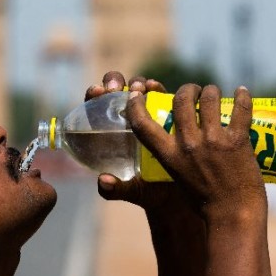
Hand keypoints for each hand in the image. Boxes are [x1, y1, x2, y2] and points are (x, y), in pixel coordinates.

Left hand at [86, 71, 186, 212]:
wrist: (182, 194)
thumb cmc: (152, 192)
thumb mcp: (134, 192)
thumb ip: (116, 190)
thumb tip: (103, 181)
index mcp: (111, 134)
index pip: (95, 109)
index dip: (93, 96)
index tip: (96, 93)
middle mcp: (127, 120)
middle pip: (114, 92)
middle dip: (113, 82)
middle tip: (116, 89)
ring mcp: (148, 114)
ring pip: (137, 89)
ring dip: (136, 83)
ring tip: (140, 87)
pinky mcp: (167, 112)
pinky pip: (160, 95)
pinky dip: (156, 87)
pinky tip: (156, 87)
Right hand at [125, 84, 266, 222]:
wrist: (233, 216)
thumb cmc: (204, 203)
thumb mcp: (176, 178)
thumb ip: (171, 157)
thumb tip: (154, 149)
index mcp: (169, 156)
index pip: (143, 124)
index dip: (136, 105)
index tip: (137, 95)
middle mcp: (189, 145)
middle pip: (181, 100)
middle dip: (187, 89)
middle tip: (194, 91)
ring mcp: (214, 141)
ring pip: (210, 97)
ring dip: (212, 91)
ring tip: (215, 93)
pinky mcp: (238, 141)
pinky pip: (240, 109)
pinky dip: (243, 96)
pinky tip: (242, 92)